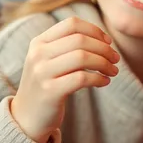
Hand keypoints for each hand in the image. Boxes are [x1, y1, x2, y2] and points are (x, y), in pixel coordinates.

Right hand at [10, 17, 119, 142]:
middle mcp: (38, 54)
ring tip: (113, 71)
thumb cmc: (46, 86)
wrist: (26, 118)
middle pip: (80, 40)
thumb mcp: (49, 61)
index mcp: (38, 42)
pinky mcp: (50, 92)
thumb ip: (68, 47)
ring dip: (104, 63)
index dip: (94, 30)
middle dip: (104, 48)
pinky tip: (104, 82)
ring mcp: (42, 73)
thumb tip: (104, 40)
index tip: (108, 42)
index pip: (71, 24)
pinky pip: (82, 78)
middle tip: (116, 58)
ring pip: (82, 57)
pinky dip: (98, 78)